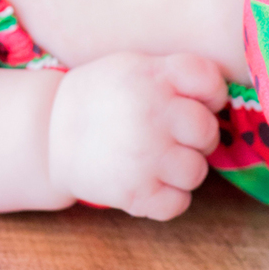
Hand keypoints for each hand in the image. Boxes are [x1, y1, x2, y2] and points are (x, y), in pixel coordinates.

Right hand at [47, 50, 227, 220]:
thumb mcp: (133, 65)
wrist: (48, 134)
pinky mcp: (135, 194)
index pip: (210, 82)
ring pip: (197, 171)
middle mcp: (152, 114)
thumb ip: (174, 74)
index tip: (196, 101)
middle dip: (196, 136)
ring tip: (155, 159)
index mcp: (152, 77)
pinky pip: (178, 203)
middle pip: (208, 131)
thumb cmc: (100, 96)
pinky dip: (167, 198)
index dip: (211, 94)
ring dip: (182, 168)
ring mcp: (145, 156)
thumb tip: (220, 98)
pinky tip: (148, 181)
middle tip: (170, 135)